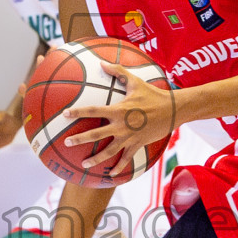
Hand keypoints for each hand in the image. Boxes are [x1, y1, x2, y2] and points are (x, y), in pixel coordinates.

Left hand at [64, 62, 174, 177]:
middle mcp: (121, 125)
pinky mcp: (137, 145)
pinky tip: (110, 175)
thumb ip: (118, 72)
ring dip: (95, 159)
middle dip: (79, 139)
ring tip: (83, 165)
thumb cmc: (153, 94)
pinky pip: (126, 159)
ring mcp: (129, 137)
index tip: (65, 114)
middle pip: (96, 135)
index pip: (93, 111)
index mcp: (118, 109)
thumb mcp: (135, 81)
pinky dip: (119, 168)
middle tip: (66, 142)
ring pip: (109, 151)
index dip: (78, 112)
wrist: (173, 110)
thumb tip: (102, 63)